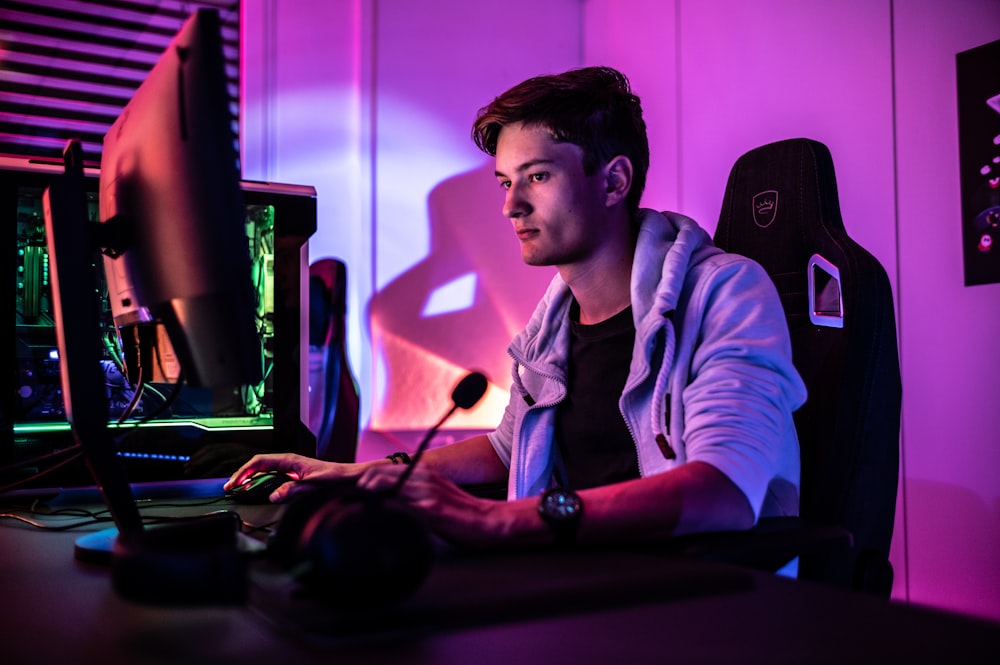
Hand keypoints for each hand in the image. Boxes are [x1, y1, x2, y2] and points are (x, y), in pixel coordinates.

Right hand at [223, 453, 370, 502]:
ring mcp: (290, 470)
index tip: (234, 482)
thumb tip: (274, 495)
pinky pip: (272, 479)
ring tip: (239, 489)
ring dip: (251, 480)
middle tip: (230, 488)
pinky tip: (257, 491)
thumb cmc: (335, 477)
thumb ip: (292, 490)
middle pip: (258, 466)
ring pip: (264, 472)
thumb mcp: (312, 485)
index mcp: (290, 460)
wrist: (349, 478)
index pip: (259, 461)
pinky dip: (262, 485)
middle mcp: (288, 463)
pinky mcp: (294, 478)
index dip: (244, 471)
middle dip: (243, 475)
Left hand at [354, 463, 546, 548]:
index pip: (380, 472)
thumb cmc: (460, 514)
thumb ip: (411, 496)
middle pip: (375, 474)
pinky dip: (379, 507)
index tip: (340, 490)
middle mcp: (420, 477)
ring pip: (382, 484)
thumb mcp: (433, 498)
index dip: (358, 480)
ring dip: (359, 493)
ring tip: (341, 502)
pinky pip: (398, 503)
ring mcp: (424, 491)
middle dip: (351, 485)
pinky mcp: (429, 507)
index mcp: (421, 473)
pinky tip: (367, 515)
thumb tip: (385, 504)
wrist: (487, 522)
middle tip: (334, 495)